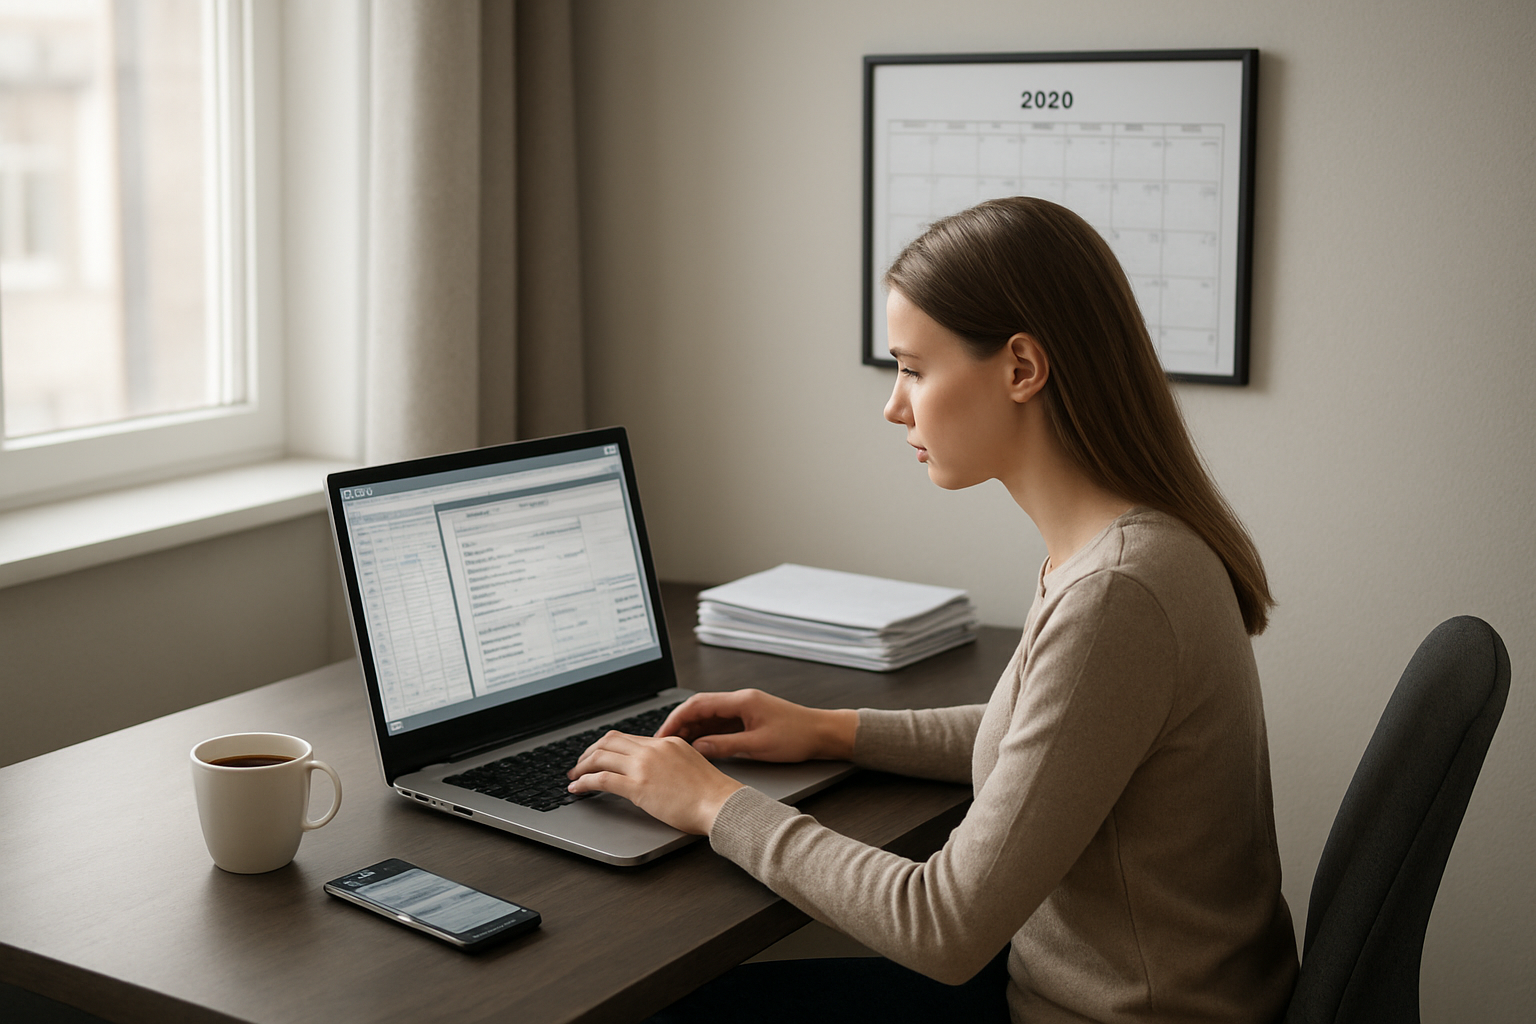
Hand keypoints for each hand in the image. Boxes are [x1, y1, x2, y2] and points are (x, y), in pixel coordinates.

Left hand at [566, 731, 742, 834]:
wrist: (720, 803)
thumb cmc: (712, 794)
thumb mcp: (691, 766)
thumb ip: (671, 764)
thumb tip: (655, 773)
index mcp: (667, 742)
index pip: (629, 738)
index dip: (608, 746)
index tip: (599, 756)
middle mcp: (653, 749)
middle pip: (610, 740)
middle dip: (590, 751)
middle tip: (580, 764)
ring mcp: (644, 766)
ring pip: (601, 756)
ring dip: (582, 765)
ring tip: (573, 776)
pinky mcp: (638, 786)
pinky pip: (601, 779)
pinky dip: (584, 782)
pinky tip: (577, 789)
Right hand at [654, 689, 857, 762]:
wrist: (822, 733)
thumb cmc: (797, 736)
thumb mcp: (757, 745)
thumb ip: (724, 745)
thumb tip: (698, 748)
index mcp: (741, 701)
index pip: (698, 704)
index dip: (676, 718)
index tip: (662, 733)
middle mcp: (740, 700)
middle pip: (700, 707)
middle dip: (679, 723)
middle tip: (662, 742)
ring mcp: (744, 709)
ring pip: (709, 715)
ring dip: (691, 729)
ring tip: (675, 746)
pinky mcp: (749, 718)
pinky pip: (720, 723)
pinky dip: (706, 733)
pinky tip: (698, 746)